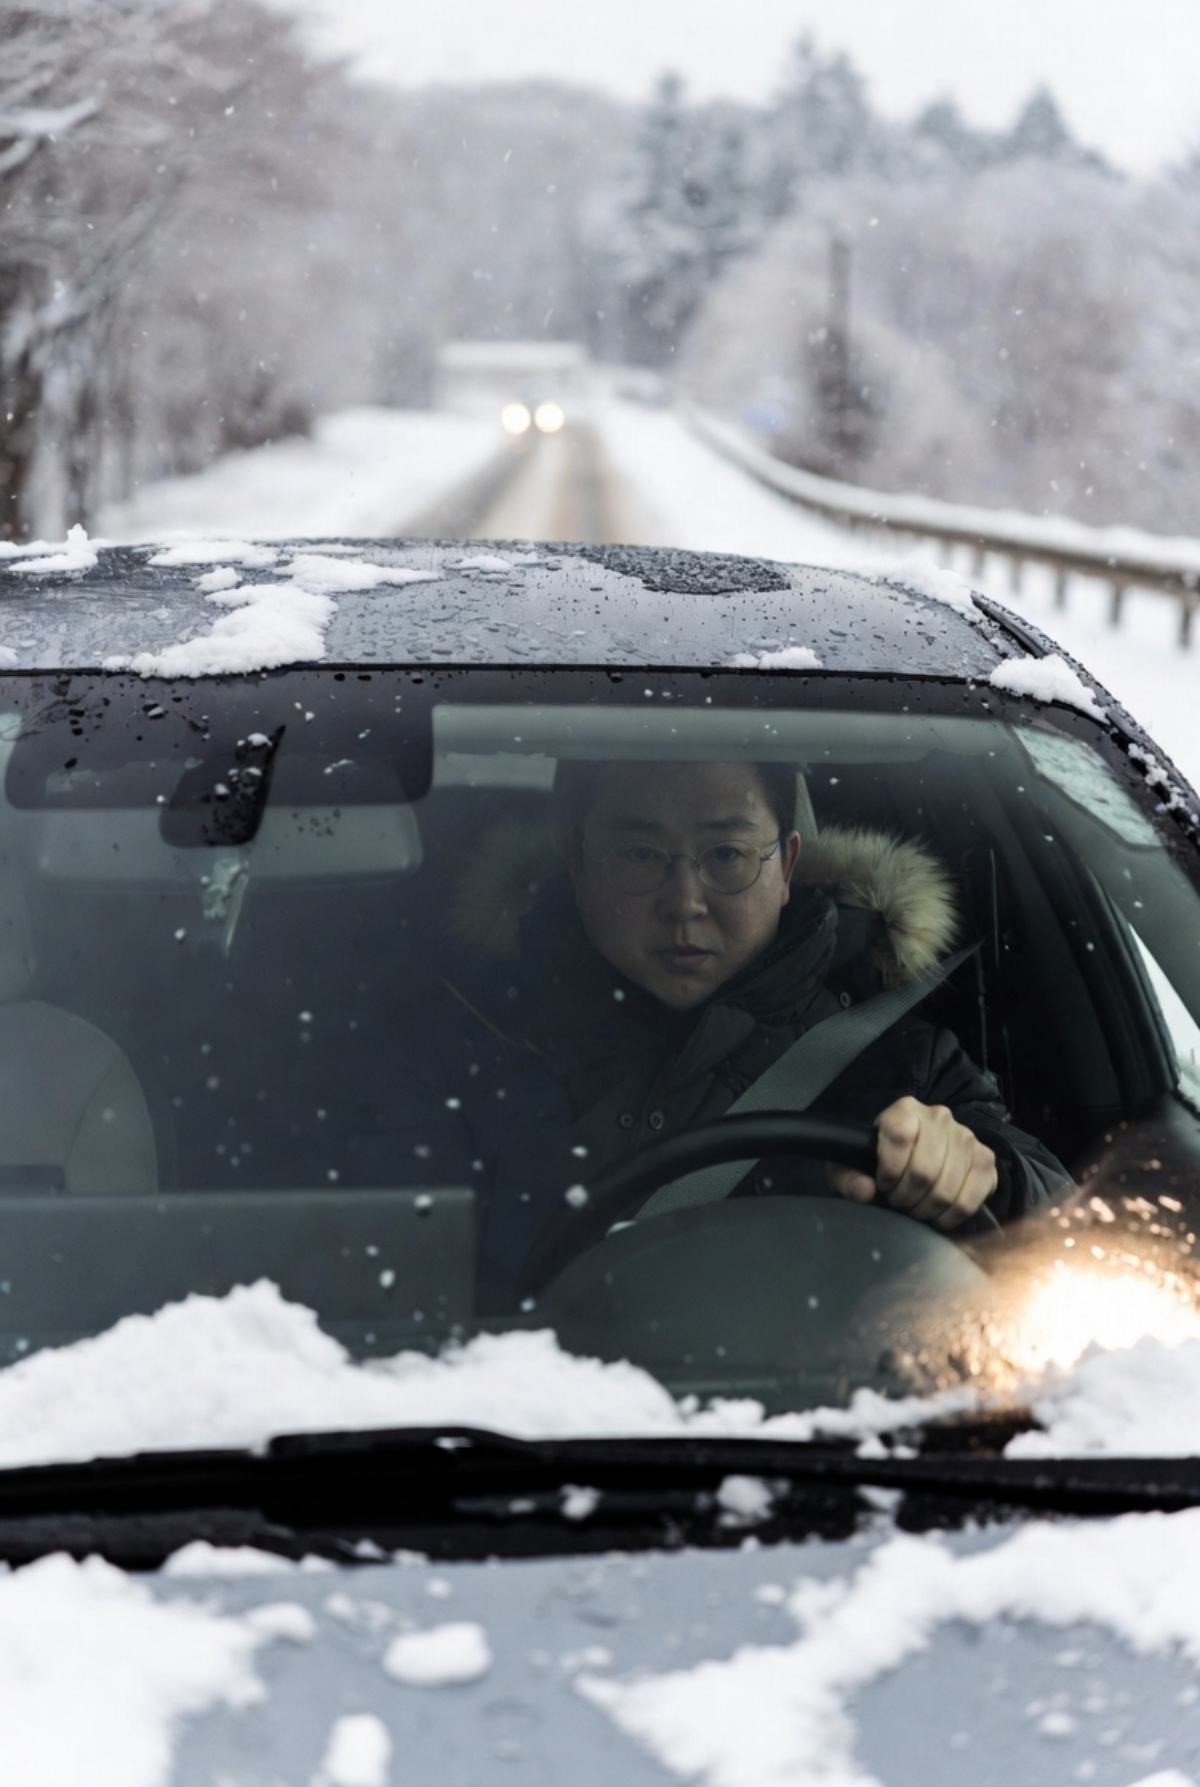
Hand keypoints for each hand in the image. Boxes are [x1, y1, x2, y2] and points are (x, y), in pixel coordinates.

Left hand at [827, 1096, 997, 1231]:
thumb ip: (847, 1177)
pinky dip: (951, 1216)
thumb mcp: (853, 1164)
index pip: (899, 1134)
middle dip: (907, 1197)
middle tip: (899, 1201)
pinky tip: (938, 1214)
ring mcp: (966, 1137)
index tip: (883, 1183)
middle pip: (924, 1170)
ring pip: (947, 1189)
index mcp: (904, 1110)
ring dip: (927, 1209)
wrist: (918, 1152)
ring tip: (916, 1207)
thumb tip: (864, 1191)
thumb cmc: (881, 1158)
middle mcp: (939, 1117)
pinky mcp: (985, 1160)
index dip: (889, 1168)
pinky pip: (971, 1199)